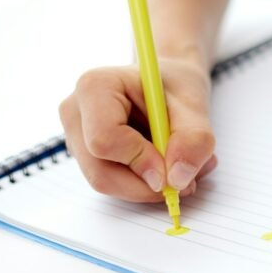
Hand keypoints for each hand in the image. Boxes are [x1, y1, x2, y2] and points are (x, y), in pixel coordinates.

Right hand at [59, 57, 217, 202]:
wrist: (167, 85)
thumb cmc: (176, 86)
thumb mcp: (195, 105)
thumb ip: (193, 139)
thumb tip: (178, 179)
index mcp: (95, 87)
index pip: (104, 139)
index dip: (141, 161)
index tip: (174, 170)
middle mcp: (76, 114)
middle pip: (101, 172)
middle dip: (147, 185)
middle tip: (187, 183)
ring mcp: (77, 138)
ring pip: (107, 184)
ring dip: (150, 187)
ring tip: (184, 168)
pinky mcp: (87, 157)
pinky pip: (114, 184)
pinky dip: (145, 185)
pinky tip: (167, 167)